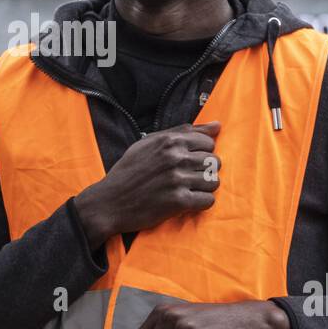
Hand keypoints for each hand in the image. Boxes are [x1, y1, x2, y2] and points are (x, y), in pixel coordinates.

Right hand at [73, 122, 220, 246]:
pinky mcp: (178, 201)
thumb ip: (183, 132)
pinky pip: (208, 200)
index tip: (188, 162)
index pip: (208, 142)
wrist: (110, 202)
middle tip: (188, 178)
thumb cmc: (129, 171)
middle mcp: (176, 158)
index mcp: (170, 141)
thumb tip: (217, 126)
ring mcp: (178, 179)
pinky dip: (200, 202)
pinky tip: (187, 201)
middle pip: (214, 162)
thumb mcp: (149, 143)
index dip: (201, 153)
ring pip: (214, 181)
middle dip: (205, 170)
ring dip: (204, 187)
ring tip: (188, 189)